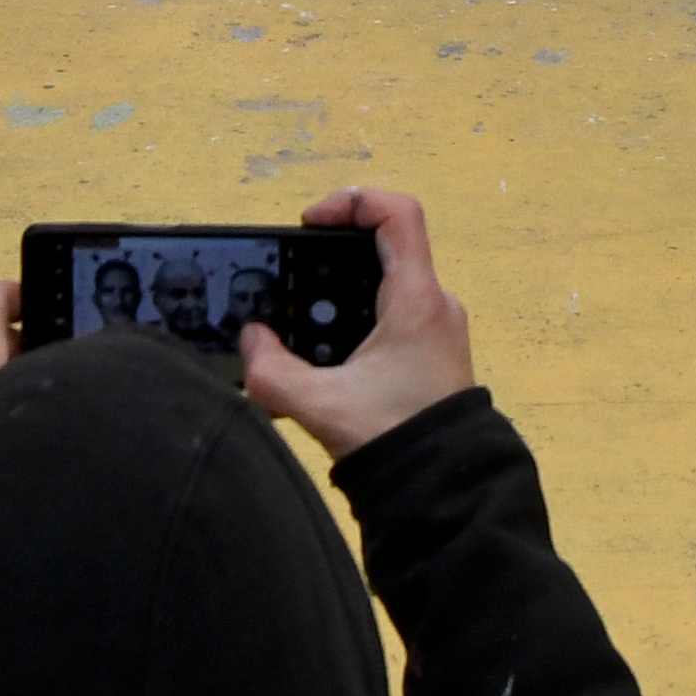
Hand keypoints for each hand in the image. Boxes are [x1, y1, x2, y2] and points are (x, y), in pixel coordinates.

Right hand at [239, 185, 471, 459]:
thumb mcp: (320, 405)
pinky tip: (326, 363)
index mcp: (416, 299)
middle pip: (384, 248)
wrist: (445, 492)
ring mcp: (436, 332)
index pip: (396, 213)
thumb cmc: (397, 439)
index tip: (309, 224)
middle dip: (331, 259)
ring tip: (304, 331)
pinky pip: (392, 319)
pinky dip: (356, 325)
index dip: (350, 203)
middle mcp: (434, 306)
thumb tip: (251, 342)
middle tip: (294, 281)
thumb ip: (271, 372)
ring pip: (385, 287)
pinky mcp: (431, 358)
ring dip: (341, 298)